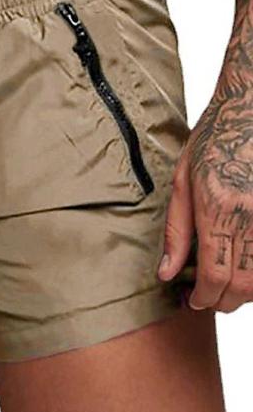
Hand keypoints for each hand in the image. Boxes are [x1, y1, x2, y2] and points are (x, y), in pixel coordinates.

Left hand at [161, 85, 252, 312]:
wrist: (251, 110)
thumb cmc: (212, 141)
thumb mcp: (181, 181)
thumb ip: (176, 230)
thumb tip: (167, 272)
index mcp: (218, 208)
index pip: (214, 274)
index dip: (204, 298)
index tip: (194, 301)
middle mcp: (252, 217)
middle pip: (244, 284)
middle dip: (224, 301)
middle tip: (208, 300)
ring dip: (246, 293)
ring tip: (226, 288)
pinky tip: (247, 269)